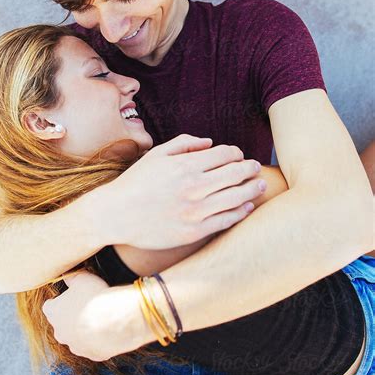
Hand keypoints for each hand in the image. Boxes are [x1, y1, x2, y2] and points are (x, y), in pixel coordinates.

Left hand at [42, 271, 145, 360]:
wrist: (115, 321)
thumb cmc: (94, 298)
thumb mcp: (81, 278)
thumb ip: (71, 278)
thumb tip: (68, 277)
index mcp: (53, 313)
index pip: (49, 306)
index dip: (59, 300)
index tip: (69, 296)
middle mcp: (60, 333)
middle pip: (62, 324)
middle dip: (71, 316)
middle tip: (86, 306)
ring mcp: (76, 347)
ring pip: (77, 337)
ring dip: (85, 329)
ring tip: (99, 317)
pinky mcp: (92, 355)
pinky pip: (94, 346)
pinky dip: (99, 339)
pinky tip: (108, 329)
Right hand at [84, 134, 264, 249]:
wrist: (115, 215)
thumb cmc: (135, 182)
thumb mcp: (156, 155)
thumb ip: (184, 144)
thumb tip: (210, 142)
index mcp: (185, 165)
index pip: (225, 155)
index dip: (237, 153)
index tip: (240, 156)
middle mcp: (194, 187)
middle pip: (236, 174)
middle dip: (251, 168)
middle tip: (257, 168)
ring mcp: (196, 211)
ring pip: (237, 197)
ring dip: (253, 189)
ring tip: (260, 185)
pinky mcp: (194, 232)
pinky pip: (227, 220)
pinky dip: (241, 211)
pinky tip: (246, 206)